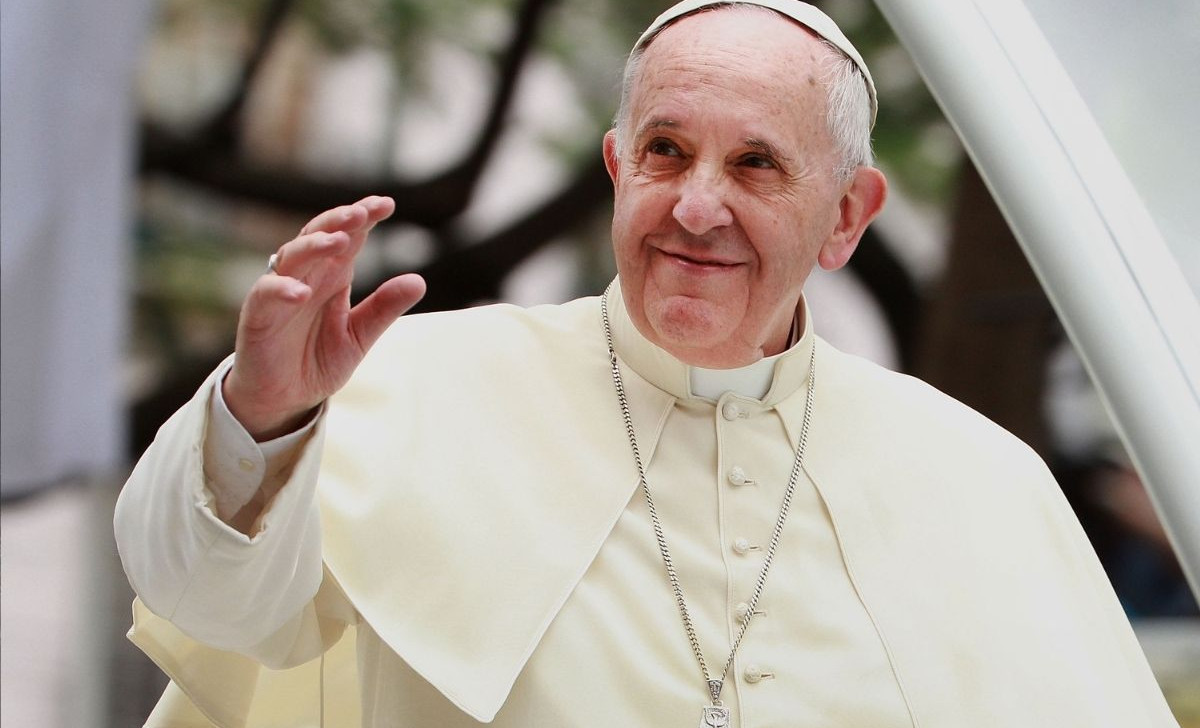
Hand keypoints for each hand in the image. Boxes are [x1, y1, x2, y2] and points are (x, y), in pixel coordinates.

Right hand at [222, 196, 425, 439]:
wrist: (283, 398)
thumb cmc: (317, 360)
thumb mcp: (359, 336)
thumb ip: (384, 308)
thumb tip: (419, 281)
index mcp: (332, 277)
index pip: (348, 237)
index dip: (363, 217)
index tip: (386, 204)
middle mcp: (306, 277)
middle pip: (318, 235)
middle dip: (339, 221)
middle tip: (362, 213)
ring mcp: (280, 293)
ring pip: (292, 256)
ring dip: (313, 246)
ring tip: (338, 241)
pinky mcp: (258, 316)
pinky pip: (266, 295)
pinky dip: (282, 289)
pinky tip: (302, 292)